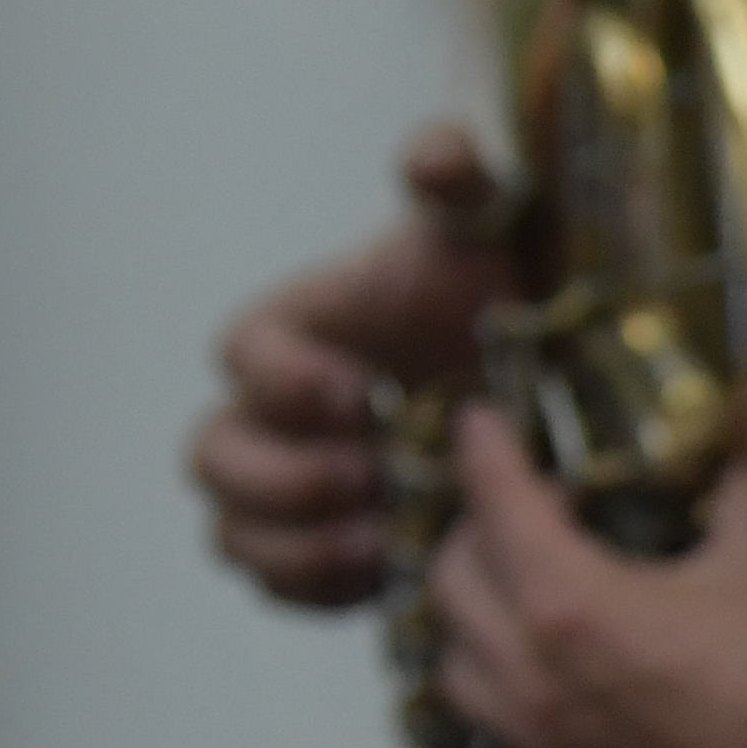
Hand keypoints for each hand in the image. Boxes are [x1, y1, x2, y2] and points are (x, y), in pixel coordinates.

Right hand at [188, 131, 515, 609]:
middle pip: (213, 459)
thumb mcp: (484, 225)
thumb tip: (434, 154)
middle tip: (369, 478)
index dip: (287, 382)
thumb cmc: (493, 287)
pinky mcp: (324, 547)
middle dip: (282, 479)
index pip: (241, 356)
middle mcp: (272, 414)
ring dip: (295, 547)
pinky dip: (319, 592)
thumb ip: (456, 175)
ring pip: (231, 533)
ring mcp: (291, 485)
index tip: (362, 394)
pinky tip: (388, 576)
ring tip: (382, 542)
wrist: (533, 370)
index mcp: (292, 332)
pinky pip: (279, 587)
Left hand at [426, 415, 746, 747]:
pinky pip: (497, 711)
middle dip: (479, 526)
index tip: (479, 419)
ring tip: (527, 577)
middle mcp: (533, 674)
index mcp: (571, 606)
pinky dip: (502, 666)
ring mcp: (545, 735)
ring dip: (478, 607)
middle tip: (528, 498)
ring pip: (457, 657)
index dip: (483, 452)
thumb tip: (733, 441)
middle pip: (452, 580)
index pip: (496, 506)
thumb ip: (735, 487)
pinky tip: (560, 648)